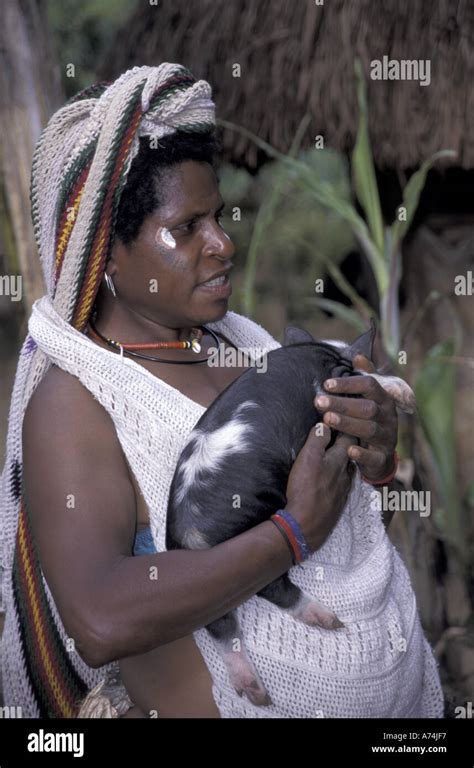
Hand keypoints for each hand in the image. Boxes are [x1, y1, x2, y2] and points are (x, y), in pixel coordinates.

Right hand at [285, 423, 355, 550]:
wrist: (306, 526)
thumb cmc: (306, 489)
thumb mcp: (308, 458)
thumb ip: (317, 439)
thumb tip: (325, 422)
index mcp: (340, 460)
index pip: (349, 436)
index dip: (346, 424)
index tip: (342, 415)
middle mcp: (345, 474)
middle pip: (350, 453)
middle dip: (346, 441)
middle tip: (339, 431)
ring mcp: (343, 490)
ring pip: (346, 469)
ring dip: (342, 460)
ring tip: (334, 453)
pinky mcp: (337, 504)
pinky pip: (340, 484)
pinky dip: (337, 477)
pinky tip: (330, 479)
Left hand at [314, 354, 397, 482]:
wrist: (381, 454)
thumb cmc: (370, 419)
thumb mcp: (370, 397)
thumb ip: (364, 376)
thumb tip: (357, 357)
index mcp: (384, 398)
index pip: (370, 385)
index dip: (348, 383)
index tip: (326, 384)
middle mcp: (388, 416)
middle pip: (367, 407)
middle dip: (342, 403)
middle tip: (318, 401)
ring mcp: (387, 437)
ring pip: (369, 429)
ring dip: (347, 423)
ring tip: (327, 419)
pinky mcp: (382, 457)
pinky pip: (374, 456)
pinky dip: (362, 453)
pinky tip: (349, 449)